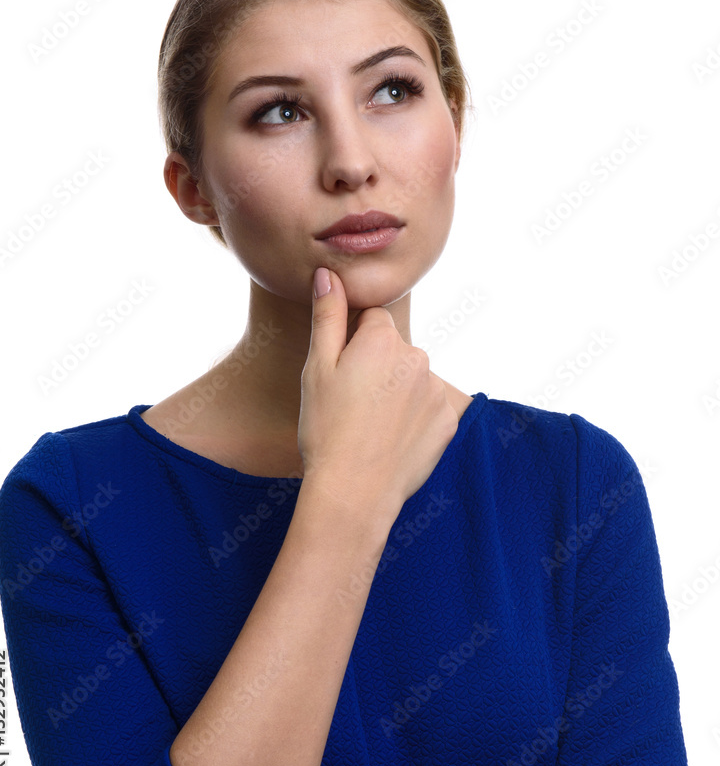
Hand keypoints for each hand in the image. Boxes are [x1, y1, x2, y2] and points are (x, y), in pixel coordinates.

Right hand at [298, 267, 458, 514]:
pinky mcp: (449, 420)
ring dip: (397, 392)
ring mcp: (438, 390)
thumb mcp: (317, 368)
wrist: (354, 492)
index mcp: (383, 339)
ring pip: (413, 378)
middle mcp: (418, 357)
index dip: (354, 343)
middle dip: (378, 366)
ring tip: (371, 426)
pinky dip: (414, 418)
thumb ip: (327, 316)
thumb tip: (328, 273)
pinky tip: (392, 439)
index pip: (373, 319)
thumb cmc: (326, 429)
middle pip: (396, 348)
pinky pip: (429, 407)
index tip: (343, 374)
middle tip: (353, 404)